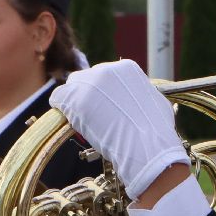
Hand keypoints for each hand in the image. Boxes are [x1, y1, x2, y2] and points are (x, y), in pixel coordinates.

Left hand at [50, 59, 188, 198]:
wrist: (146, 146)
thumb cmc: (156, 131)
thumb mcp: (155, 103)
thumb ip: (143, 96)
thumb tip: (142, 100)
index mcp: (126, 69)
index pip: (105, 76)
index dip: (104, 94)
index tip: (106, 108)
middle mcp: (106, 69)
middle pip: (87, 78)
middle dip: (89, 96)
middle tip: (93, 117)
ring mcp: (88, 82)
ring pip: (72, 87)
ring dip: (74, 102)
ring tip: (81, 122)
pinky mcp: (73, 97)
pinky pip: (58, 98)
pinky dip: (61, 108)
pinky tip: (67, 121)